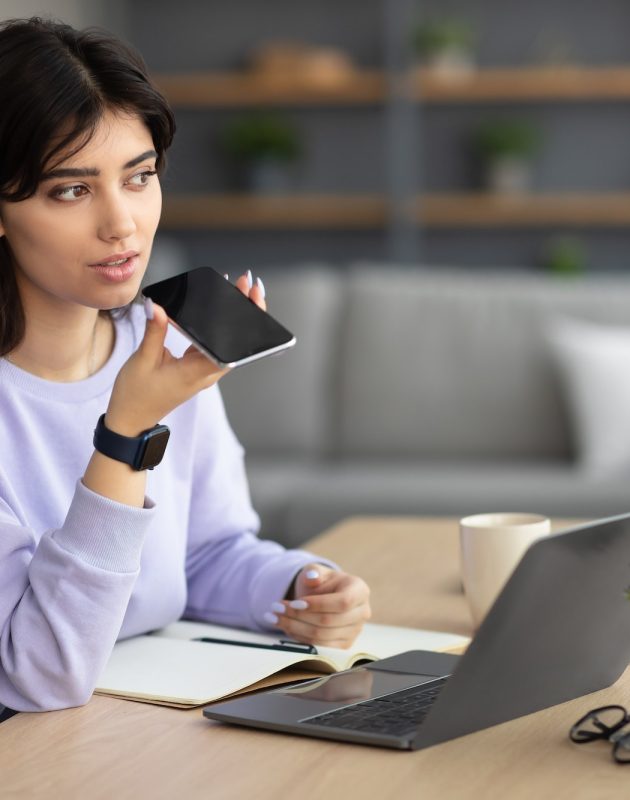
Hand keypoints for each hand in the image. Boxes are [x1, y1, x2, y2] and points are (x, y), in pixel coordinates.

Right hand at [106, 272, 265, 434]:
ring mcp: (202, 371)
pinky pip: (212, 344)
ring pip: (225, 342)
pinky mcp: (195, 368)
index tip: (250, 298)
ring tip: (235, 288)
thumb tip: (156, 305)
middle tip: (246, 283)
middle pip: (235, 340)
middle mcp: (206, 373)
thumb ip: (154, 331)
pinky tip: (214, 307)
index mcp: (198, 372)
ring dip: (231, 316)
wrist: (130, 420)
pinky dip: (216, 326)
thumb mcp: (143, 360)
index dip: (246, 320)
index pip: (232, 345)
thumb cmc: (136, 396)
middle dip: (244, 311)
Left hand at [269, 564, 370, 648]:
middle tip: (276, 608)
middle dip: (299, 616)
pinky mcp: (344, 646)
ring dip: (294, 627)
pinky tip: (285, 627)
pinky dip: (299, 637)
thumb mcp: (316, 572)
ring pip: (321, 636)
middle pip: (329, 621)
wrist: (324, 596)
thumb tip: (311, 577)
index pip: (342, 602)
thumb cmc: (321, 582)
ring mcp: (355, 631)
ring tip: (275, 617)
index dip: (318, 604)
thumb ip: (313, 572)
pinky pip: (319, 646)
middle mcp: (362, 612)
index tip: (295, 603)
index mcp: (360, 590)